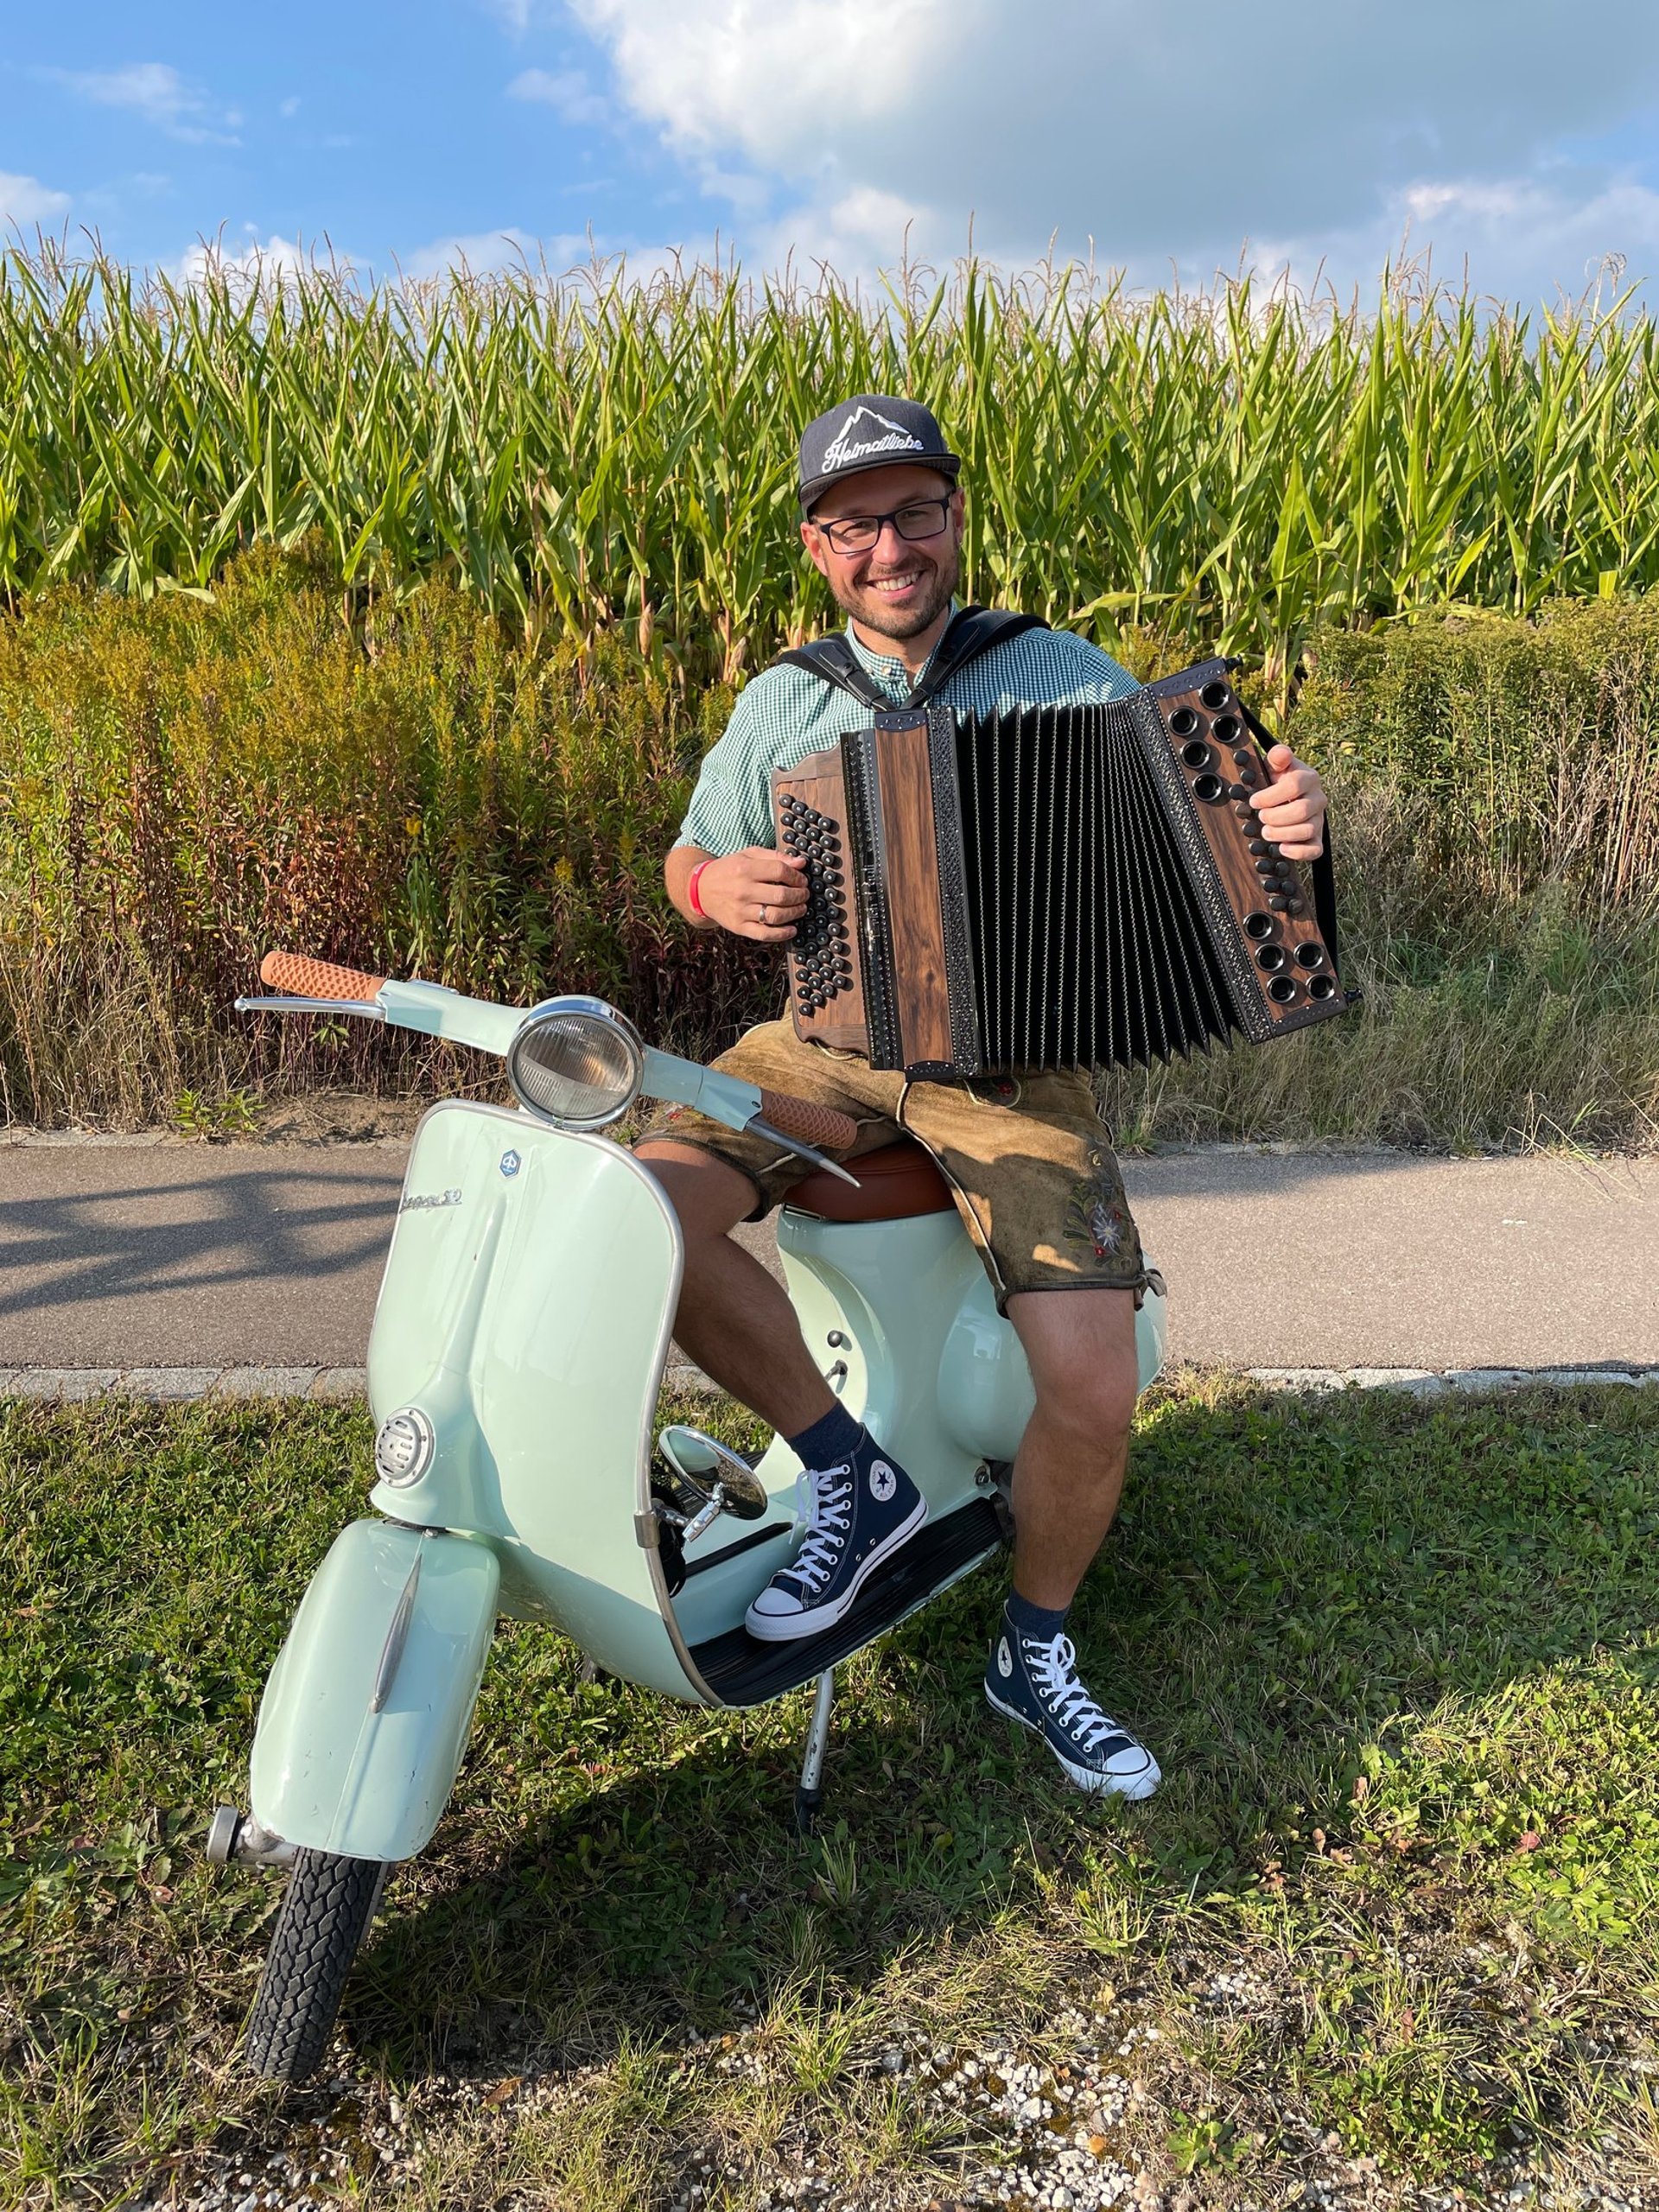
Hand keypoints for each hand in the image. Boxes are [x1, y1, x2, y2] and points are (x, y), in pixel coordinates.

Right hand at [697, 846, 809, 939]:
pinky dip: (782, 934)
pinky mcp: (738, 927)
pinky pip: (764, 934)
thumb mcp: (748, 855)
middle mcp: (743, 891)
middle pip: (781, 895)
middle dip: (800, 895)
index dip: (797, 876)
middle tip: (804, 894)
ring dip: (795, 913)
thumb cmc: (729, 870)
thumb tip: (801, 863)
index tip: (802, 879)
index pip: (780, 871)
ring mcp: (740, 911)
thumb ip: (775, 856)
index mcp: (745, 869)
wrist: (701, 890)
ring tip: (801, 908)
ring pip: (776, 916)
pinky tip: (792, 929)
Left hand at [1250, 743, 1325, 860]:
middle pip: (1302, 810)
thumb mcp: (1277, 765)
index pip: (1295, 785)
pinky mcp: (1317, 838)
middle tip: (1261, 817)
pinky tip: (1282, 848)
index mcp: (1309, 778)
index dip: (1271, 795)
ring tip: (1266, 832)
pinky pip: (1315, 849)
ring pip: (1308, 830)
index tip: (1254, 801)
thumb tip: (1281, 754)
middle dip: (1276, 816)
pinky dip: (1298, 852)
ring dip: (1283, 834)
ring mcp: (1319, 819)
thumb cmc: (1281, 780)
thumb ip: (1278, 756)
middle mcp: (1318, 799)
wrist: (1290, 797)